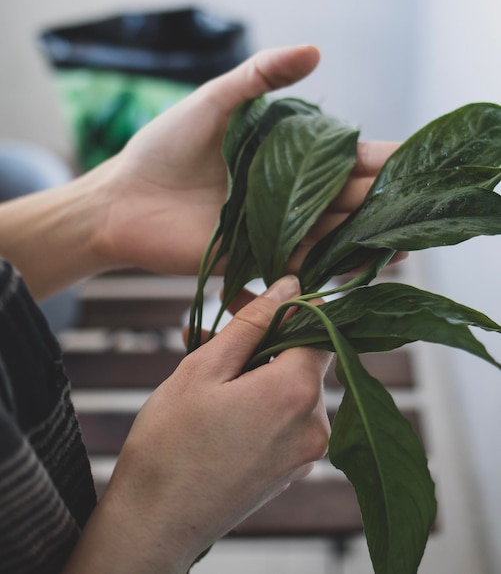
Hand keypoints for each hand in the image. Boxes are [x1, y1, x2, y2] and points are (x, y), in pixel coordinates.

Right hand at [64, 276, 331, 572]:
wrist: (154, 525)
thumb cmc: (169, 443)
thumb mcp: (204, 368)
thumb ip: (254, 323)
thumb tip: (291, 285)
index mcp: (296, 392)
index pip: (318, 327)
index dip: (288, 306)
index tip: (253, 301)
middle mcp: (316, 424)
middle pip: (302, 358)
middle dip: (263, 336)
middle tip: (217, 326)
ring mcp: (308, 452)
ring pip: (290, 387)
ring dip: (254, 367)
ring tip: (205, 359)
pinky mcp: (293, 469)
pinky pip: (285, 417)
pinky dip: (259, 398)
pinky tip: (219, 396)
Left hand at [90, 46, 399, 275]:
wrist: (123, 200)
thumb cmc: (164, 147)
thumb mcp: (214, 102)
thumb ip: (260, 76)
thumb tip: (316, 50)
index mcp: (280, 158)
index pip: (338, 156)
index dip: (372, 156)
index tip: (406, 156)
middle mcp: (284, 194)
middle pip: (341, 196)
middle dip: (376, 196)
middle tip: (412, 197)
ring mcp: (273, 229)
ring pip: (330, 232)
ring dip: (365, 235)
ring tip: (403, 237)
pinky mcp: (257, 260)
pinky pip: (301, 264)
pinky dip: (333, 266)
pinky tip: (364, 266)